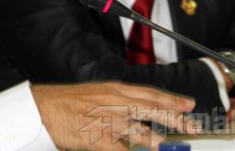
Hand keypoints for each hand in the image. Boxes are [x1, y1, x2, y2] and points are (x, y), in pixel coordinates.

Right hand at [31, 82, 200, 150]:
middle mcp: (113, 102)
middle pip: (151, 109)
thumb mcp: (92, 94)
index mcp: (111, 89)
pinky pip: (122, 150)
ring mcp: (106, 120)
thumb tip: (132, 109)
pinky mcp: (97, 138)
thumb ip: (113, 101)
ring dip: (158, 140)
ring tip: (170, 146)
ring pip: (141, 131)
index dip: (170, 99)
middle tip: (193, 126)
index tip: (188, 104)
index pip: (148, 93)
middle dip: (174, 118)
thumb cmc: (62, 102)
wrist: (40, 108)